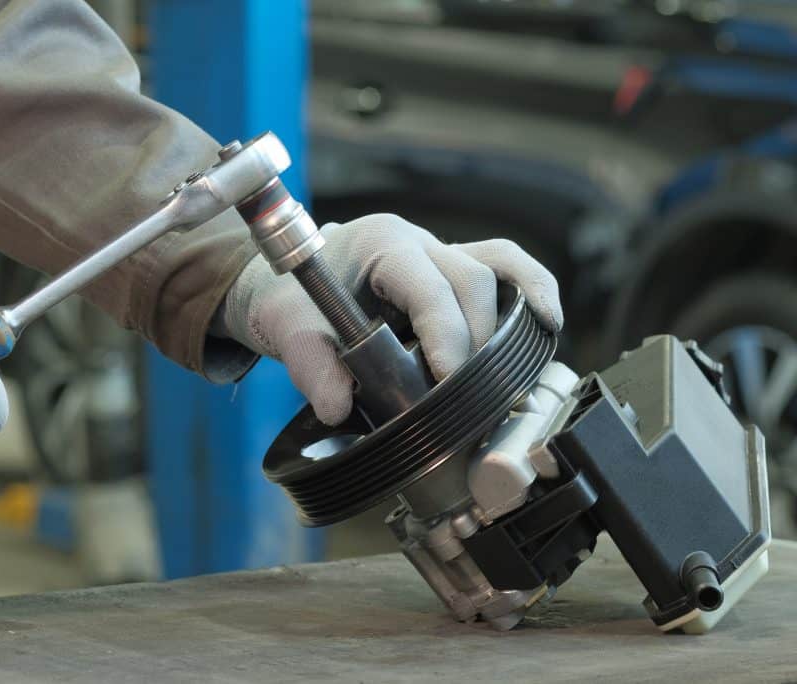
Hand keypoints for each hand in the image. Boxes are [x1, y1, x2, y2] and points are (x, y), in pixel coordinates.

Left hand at [220, 214, 561, 424]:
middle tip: (468, 396)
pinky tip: (545, 326)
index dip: (447, 333)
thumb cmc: (287, 297)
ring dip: (522, 308)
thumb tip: (338, 406)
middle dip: (477, 339)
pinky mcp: (451, 277)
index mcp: (380, 244)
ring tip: (534, 357)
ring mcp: (440, 255)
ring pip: (502, 265)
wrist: (284, 284)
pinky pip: (503, 272)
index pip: (429, 284)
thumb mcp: (286, 327)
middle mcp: (419, 243)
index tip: (449, 380)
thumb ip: (309, 364)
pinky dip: (528, 294)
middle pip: (475, 278)